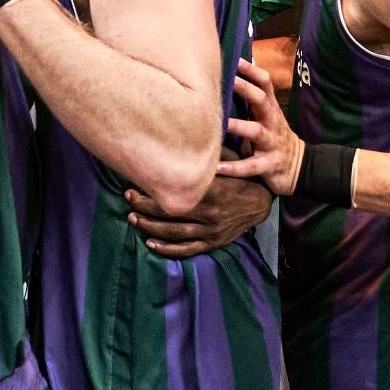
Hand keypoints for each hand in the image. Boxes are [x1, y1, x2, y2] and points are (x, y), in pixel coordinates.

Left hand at [127, 147, 272, 258]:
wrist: (261, 202)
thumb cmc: (238, 176)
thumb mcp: (227, 160)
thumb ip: (207, 155)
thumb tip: (179, 140)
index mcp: (212, 191)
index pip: (175, 194)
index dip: (151, 192)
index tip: (132, 186)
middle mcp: (210, 213)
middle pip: (169, 214)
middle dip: (145, 208)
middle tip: (128, 201)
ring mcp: (211, 231)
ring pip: (174, 233)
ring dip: (150, 227)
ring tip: (133, 219)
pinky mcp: (213, 242)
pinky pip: (187, 249)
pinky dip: (167, 249)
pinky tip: (150, 243)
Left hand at [216, 59, 303, 195]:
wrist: (299, 167)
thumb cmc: (275, 136)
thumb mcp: (268, 115)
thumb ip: (253, 99)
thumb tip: (232, 75)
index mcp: (270, 109)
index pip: (265, 83)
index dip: (251, 71)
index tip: (235, 59)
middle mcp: (272, 122)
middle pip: (261, 100)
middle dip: (245, 89)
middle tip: (227, 80)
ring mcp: (272, 143)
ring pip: (256, 131)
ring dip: (238, 126)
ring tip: (220, 124)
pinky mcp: (269, 165)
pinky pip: (251, 166)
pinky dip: (234, 168)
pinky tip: (215, 168)